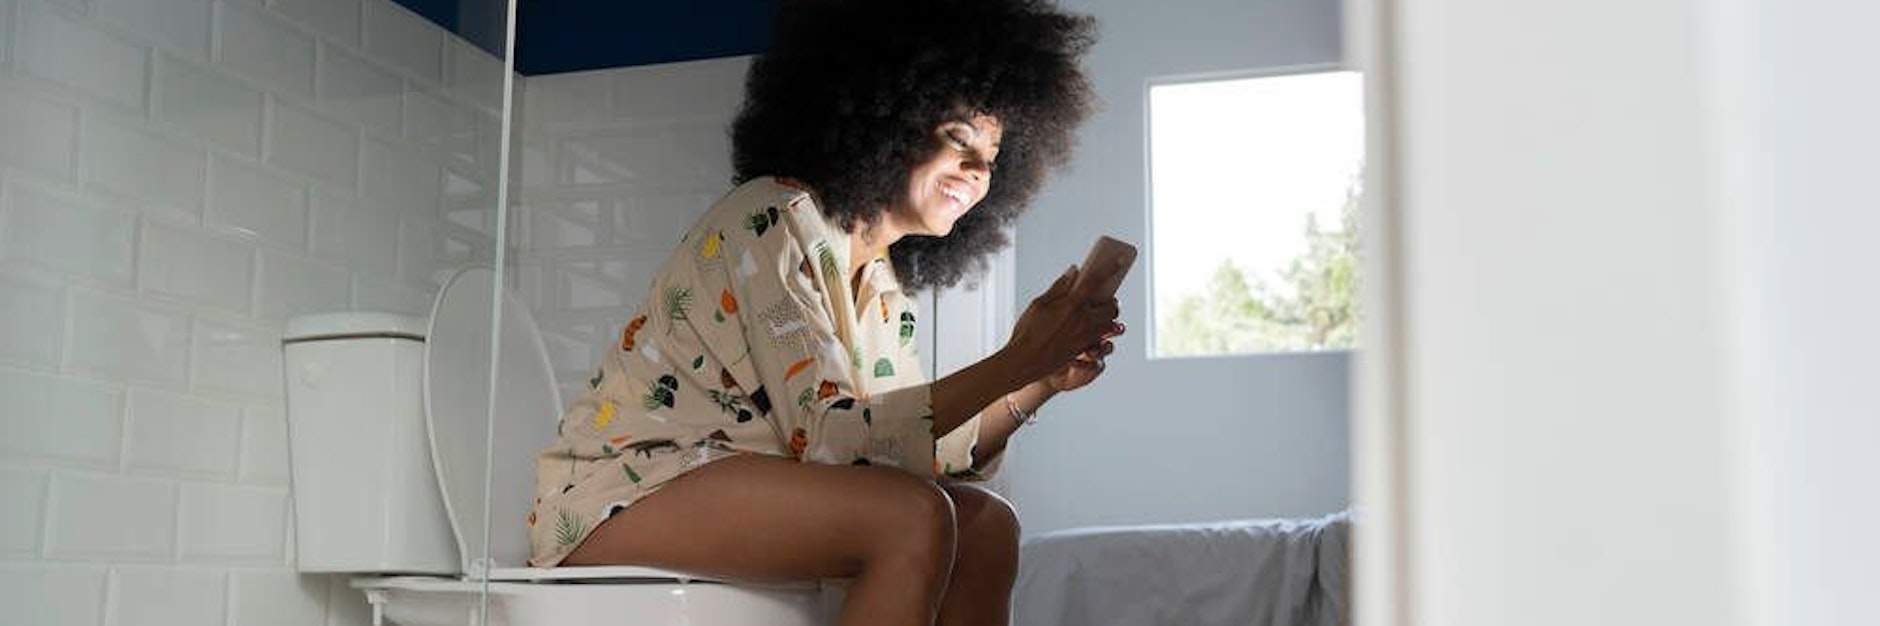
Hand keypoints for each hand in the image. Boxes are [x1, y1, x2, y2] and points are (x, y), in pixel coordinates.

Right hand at [1003, 267, 1120, 382]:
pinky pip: (1101, 339)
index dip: (1110, 268)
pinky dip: (1099, 333)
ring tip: (1094, 314)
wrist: (1024, 362)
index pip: (1096, 281)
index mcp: (1072, 304)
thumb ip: (1060, 287)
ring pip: (1110, 325)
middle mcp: (1084, 320)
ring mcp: (1086, 337)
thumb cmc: (1027, 331)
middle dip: (1111, 301)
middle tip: (1102, 298)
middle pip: (1112, 307)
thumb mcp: (1039, 304)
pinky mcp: (1084, 350)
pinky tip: (1085, 330)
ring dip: (1107, 318)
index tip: (1120, 260)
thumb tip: (1074, 270)